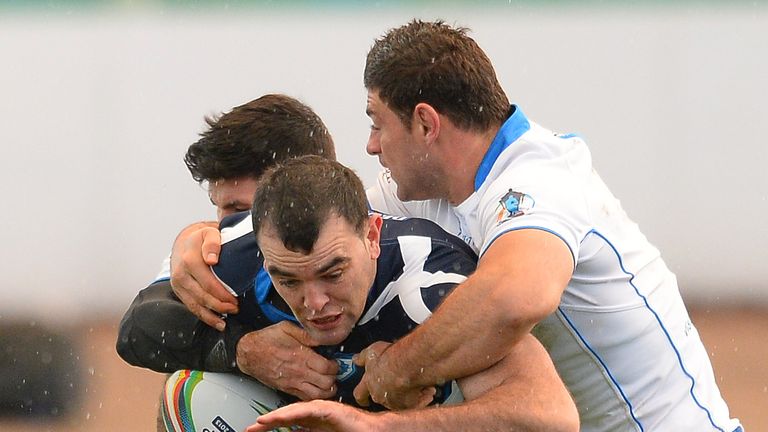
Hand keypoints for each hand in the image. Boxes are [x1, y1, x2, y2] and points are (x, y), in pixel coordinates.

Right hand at [170, 221, 237, 329]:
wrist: (184, 242)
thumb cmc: (201, 238)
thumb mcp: (209, 233)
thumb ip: (213, 243)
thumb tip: (212, 259)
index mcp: (189, 260)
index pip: (208, 284)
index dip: (223, 295)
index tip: (236, 300)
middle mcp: (181, 274)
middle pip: (202, 296)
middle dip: (220, 306)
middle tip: (236, 309)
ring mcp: (178, 284)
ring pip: (195, 305)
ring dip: (212, 316)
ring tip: (225, 322)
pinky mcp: (178, 291)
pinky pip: (191, 307)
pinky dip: (204, 316)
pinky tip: (216, 322)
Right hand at [236, 322, 338, 399]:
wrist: (248, 353)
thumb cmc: (266, 340)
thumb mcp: (287, 328)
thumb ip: (307, 334)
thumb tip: (323, 337)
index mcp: (301, 356)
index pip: (328, 368)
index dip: (336, 366)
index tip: (335, 361)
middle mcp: (298, 372)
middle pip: (326, 383)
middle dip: (334, 378)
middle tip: (333, 371)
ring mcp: (293, 383)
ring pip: (318, 394)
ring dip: (326, 389)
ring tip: (328, 381)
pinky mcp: (287, 389)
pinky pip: (305, 398)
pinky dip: (314, 395)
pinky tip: (316, 387)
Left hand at [246, 400, 379, 431]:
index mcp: (314, 424)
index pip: (288, 424)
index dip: (271, 426)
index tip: (255, 430)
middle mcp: (315, 415)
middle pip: (286, 417)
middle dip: (268, 422)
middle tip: (250, 428)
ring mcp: (321, 411)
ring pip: (293, 412)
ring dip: (275, 417)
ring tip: (260, 423)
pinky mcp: (329, 410)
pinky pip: (306, 411)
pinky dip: (291, 414)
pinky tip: (279, 417)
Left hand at [352, 342, 434, 409]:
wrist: (406, 366)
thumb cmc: (388, 358)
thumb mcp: (370, 352)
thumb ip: (362, 357)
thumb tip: (356, 358)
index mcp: (369, 384)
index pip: (360, 395)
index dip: (361, 397)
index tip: (363, 399)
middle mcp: (380, 396)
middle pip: (381, 398)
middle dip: (388, 392)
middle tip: (396, 383)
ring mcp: (395, 402)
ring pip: (400, 400)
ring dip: (406, 393)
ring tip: (415, 382)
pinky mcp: (410, 404)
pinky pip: (416, 402)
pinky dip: (422, 395)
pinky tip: (427, 387)